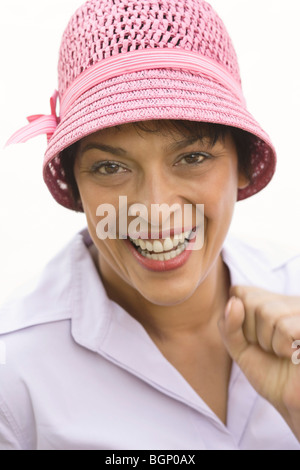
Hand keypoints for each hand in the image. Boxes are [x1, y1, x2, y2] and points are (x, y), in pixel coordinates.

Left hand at [218, 286, 299, 441]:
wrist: (295, 403)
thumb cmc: (271, 374)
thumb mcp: (239, 348)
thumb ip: (229, 325)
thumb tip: (234, 302)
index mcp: (271, 300)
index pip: (240, 292)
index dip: (240, 322)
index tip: (255, 340)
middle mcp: (289, 300)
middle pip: (251, 301)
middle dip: (253, 333)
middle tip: (271, 349)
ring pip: (267, 312)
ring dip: (269, 343)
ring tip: (284, 353)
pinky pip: (285, 327)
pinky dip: (283, 348)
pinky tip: (296, 355)